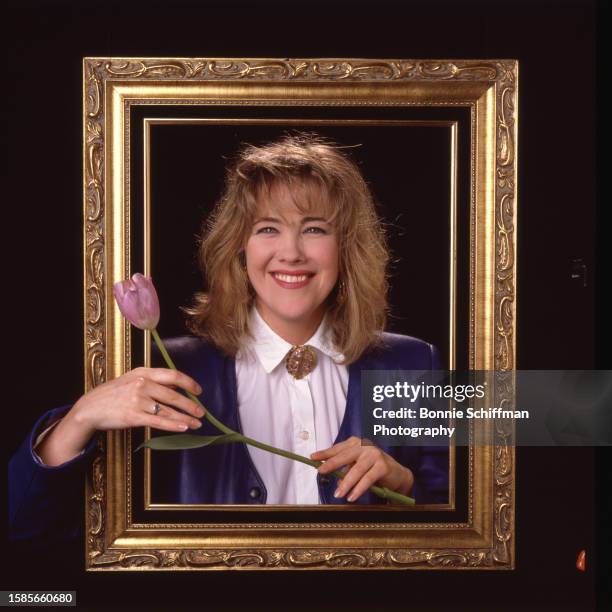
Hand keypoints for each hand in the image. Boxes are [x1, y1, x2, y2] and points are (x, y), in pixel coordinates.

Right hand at [70, 366, 204, 433]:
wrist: (90, 408)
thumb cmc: (113, 394)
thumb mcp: (133, 379)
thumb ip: (154, 380)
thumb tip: (177, 385)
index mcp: (144, 372)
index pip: (173, 375)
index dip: (189, 383)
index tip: (199, 391)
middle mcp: (142, 384)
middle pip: (174, 395)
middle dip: (191, 405)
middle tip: (202, 412)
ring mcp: (138, 400)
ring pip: (168, 410)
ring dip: (186, 418)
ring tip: (196, 423)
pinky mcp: (133, 416)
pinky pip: (158, 422)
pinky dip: (173, 425)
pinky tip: (184, 427)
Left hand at [310, 436, 413, 501]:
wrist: (397, 474)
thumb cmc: (373, 468)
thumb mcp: (357, 467)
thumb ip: (345, 470)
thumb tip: (334, 479)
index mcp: (356, 443)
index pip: (338, 448)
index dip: (325, 453)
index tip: (312, 458)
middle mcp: (365, 446)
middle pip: (345, 455)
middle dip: (332, 464)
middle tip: (321, 472)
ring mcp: (375, 454)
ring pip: (356, 469)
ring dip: (346, 483)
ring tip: (337, 494)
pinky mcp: (383, 466)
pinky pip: (367, 479)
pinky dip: (358, 489)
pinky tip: (351, 496)